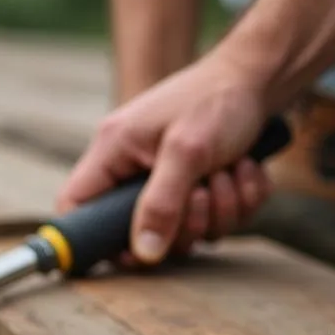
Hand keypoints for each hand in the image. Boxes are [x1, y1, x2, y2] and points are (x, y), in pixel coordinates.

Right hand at [56, 52, 273, 264]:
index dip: (91, 238)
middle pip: (142, 234)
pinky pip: (219, 222)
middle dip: (186, 223)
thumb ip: (161, 204)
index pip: (75, 205)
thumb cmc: (216, 101)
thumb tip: (143, 255)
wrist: (259, 80)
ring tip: (229, 168)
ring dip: (220, 208)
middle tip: (204, 191)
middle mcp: (136, 172)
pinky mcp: (203, 191)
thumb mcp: (186, 150)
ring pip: (189, 233)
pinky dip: (239, 199)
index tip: (129, 255)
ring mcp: (170, 185)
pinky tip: (243, 168)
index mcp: (114, 152)